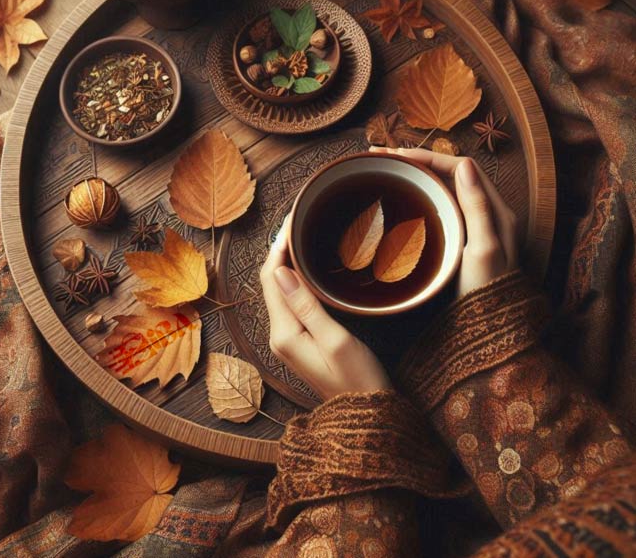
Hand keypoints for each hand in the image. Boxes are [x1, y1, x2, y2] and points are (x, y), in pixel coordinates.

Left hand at [259, 221, 391, 400]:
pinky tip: (305, 267)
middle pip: (271, 283)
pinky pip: (289, 302)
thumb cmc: (359, 378)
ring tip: (298, 236)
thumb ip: (306, 305)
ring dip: (285, 264)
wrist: (365, 415)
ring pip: (279, 291)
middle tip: (295, 222)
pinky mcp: (298, 341)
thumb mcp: (335, 339)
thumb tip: (280, 271)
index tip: (291, 222)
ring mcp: (287, 339)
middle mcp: (278, 336)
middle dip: (279, 251)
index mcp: (284, 334)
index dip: (277, 249)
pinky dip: (294, 279)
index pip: (271, 280)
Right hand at [371, 147, 518, 296]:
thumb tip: (464, 164)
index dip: (427, 156)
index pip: (460, 167)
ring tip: (383, 172)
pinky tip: (396, 203)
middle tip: (379, 158)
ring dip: (413, 177)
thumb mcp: (484, 249)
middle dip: (414, 161)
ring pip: (439, 190)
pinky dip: (415, 198)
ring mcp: (469, 229)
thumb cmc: (487, 292)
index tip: (396, 156)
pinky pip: (435, 209)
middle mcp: (483, 215)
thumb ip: (477, 207)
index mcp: (494, 211)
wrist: (489, 330)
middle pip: (447, 175)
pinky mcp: (456, 243)